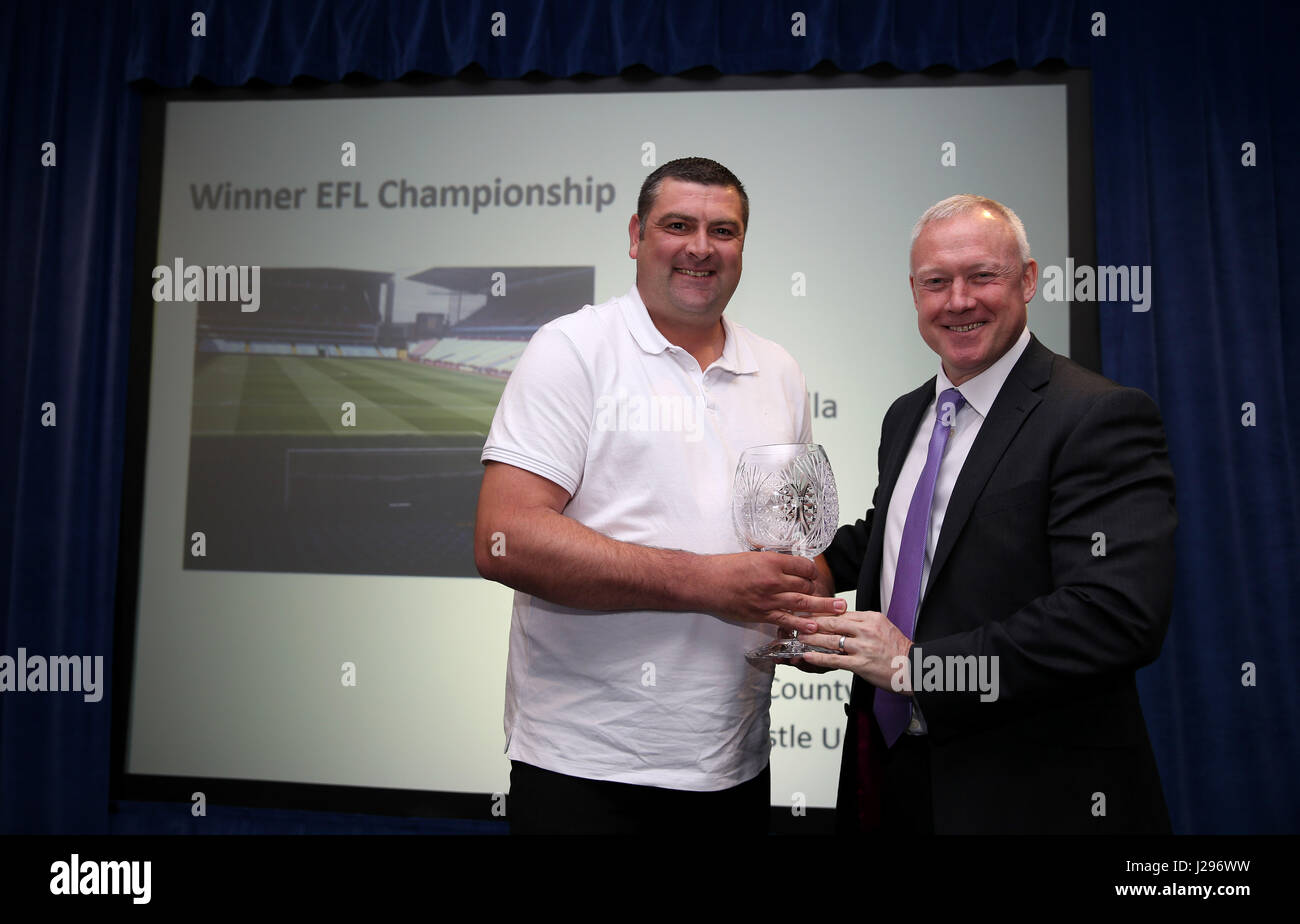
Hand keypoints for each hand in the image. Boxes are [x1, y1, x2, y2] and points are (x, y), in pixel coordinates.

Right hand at [705, 552, 845, 633]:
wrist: (706, 582)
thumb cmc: (724, 567)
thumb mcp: (751, 555)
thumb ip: (770, 561)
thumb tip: (785, 564)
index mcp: (771, 561)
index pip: (803, 566)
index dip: (811, 571)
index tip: (812, 574)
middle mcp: (773, 579)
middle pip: (805, 584)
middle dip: (816, 589)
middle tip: (828, 593)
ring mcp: (768, 598)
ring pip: (802, 602)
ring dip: (823, 606)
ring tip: (840, 609)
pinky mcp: (761, 614)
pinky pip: (786, 620)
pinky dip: (802, 624)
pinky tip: (815, 627)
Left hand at [796, 611, 911, 690]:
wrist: (913, 669)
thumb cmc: (898, 650)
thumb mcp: (882, 628)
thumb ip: (863, 624)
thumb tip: (842, 621)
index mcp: (872, 618)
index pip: (842, 613)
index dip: (823, 614)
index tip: (810, 614)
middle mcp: (867, 630)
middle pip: (833, 623)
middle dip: (813, 623)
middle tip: (798, 623)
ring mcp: (863, 647)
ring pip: (830, 640)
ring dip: (811, 639)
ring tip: (799, 638)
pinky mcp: (860, 664)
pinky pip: (834, 659)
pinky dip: (818, 657)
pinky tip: (807, 656)